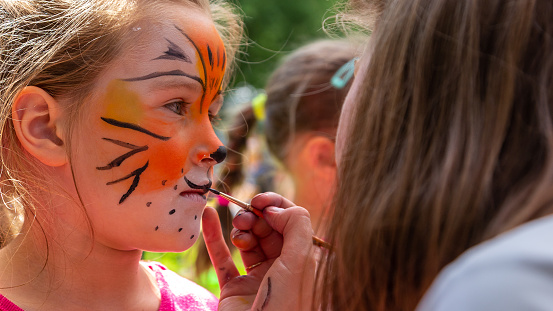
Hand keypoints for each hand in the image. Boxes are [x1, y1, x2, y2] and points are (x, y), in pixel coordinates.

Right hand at [201, 192, 315, 310]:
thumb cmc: (283, 306)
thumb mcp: (298, 263)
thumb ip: (296, 227)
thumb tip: (276, 208)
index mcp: (302, 261)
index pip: (292, 222)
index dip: (276, 207)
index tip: (259, 202)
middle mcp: (281, 268)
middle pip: (268, 229)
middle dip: (256, 217)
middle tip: (246, 216)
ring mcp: (256, 278)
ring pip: (247, 241)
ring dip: (239, 227)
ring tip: (237, 226)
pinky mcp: (233, 289)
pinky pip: (222, 259)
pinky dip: (214, 237)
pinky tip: (207, 216)